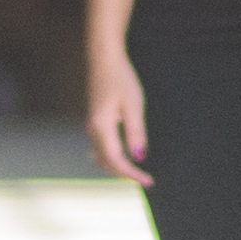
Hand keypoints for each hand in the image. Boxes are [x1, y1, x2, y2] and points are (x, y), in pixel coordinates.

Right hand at [86, 41, 152, 181]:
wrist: (103, 58)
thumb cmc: (121, 78)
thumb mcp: (133, 105)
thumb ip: (136, 133)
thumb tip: (139, 157)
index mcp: (102, 127)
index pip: (116, 160)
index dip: (132, 174)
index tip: (148, 181)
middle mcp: (93, 129)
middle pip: (106, 162)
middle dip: (124, 174)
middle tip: (145, 179)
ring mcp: (92, 125)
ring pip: (101, 156)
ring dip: (117, 167)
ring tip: (136, 172)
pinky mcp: (95, 120)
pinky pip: (100, 147)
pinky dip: (111, 158)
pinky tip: (121, 159)